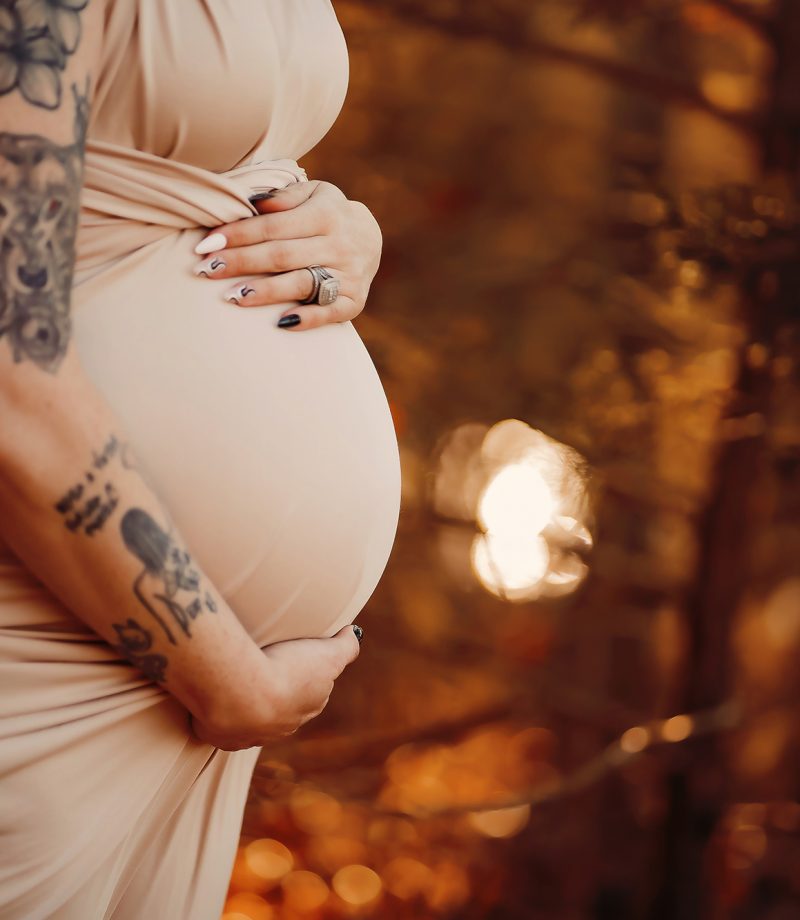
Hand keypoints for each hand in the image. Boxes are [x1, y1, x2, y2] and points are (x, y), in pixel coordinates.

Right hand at [190, 624, 361, 750]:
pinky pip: (221, 726)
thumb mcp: (326, 653)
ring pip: (251, 719)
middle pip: (282, 709)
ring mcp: (251, 735)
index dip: (305, 677)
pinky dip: (218, 713)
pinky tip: (214, 697)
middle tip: (260, 667)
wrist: (243, 695)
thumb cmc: (285, 670)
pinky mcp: (222, 737)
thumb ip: (345, 646)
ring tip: (234, 679)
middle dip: (274, 692)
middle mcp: (282, 727)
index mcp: (307, 707)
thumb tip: (353, 633)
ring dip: (244, 702)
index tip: (292, 660)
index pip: (312, 694)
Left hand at [193, 180, 382, 330]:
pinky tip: (279, 323)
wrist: (371, 239)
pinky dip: (306, 319)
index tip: (206, 244)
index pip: (274, 225)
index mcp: (327, 214)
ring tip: (233, 297)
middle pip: (282, 255)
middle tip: (206, 271)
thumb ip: (284, 197)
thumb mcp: (313, 194)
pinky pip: (329, 313)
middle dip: (241, 262)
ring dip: (266, 292)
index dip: (239, 235)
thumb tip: (251, 203)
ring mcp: (349, 275)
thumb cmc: (326, 214)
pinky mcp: (354, 301)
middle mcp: (340, 244)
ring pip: (302, 284)